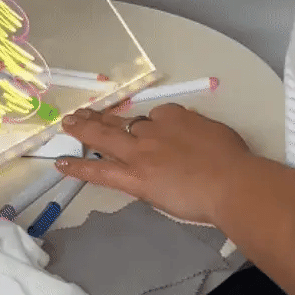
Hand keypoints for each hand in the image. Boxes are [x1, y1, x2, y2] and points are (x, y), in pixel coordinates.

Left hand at [57, 103, 253, 225]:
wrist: (230, 181)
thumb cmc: (232, 160)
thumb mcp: (216, 132)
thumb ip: (197, 132)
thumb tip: (191, 136)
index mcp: (174, 115)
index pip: (155, 117)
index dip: (149, 125)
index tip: (150, 133)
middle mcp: (152, 128)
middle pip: (121, 120)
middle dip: (100, 116)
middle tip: (83, 113)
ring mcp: (140, 152)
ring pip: (104, 138)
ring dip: (84, 130)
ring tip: (67, 125)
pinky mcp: (134, 177)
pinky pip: (101, 171)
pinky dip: (79, 167)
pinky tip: (62, 164)